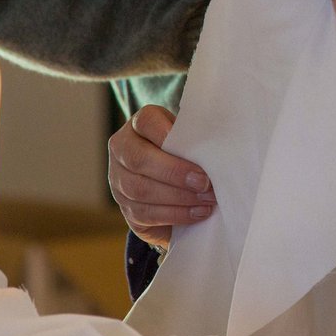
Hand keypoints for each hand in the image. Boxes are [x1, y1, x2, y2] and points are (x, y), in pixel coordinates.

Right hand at [106, 105, 214, 249]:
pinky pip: (146, 214)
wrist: (168, 183)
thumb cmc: (182, 153)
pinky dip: (175, 214)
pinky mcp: (126, 208)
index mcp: (137, 125)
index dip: (165, 133)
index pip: (146, 121)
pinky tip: (197, 213)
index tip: (193, 147)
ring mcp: (118, 180)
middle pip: (139, 159)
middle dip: (174, 172)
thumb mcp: (185, 139)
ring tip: (205, 200)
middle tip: (204, 182)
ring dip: (178, 197)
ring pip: (140, 190)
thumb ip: (193, 139)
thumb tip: (217, 151)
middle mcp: (122, 150)